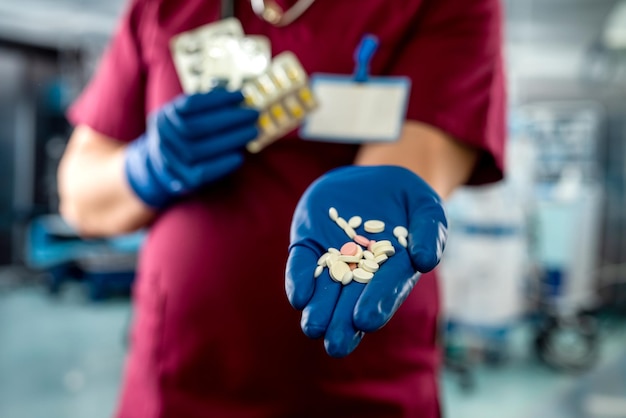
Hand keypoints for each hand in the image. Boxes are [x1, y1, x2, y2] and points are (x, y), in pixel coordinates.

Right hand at [124, 89, 258, 208]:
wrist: (160, 167)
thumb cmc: (184, 136)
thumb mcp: (185, 115)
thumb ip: (206, 109)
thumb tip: (239, 101)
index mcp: (166, 116)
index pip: (191, 104)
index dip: (217, 99)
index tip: (241, 95)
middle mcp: (164, 137)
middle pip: (197, 127)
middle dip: (229, 119)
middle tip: (253, 114)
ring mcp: (170, 159)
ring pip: (199, 150)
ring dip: (230, 140)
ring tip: (252, 132)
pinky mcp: (182, 179)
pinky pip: (201, 173)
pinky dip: (222, 165)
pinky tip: (239, 157)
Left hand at [286, 165, 446, 356]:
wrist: (372, 179)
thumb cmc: (407, 199)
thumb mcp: (426, 208)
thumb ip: (430, 233)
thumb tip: (425, 261)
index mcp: (394, 271)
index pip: (385, 289)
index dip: (377, 303)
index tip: (366, 320)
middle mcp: (361, 274)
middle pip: (351, 302)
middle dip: (343, 324)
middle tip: (336, 345)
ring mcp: (333, 260)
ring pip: (324, 290)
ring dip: (318, 310)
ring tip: (313, 327)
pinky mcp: (309, 244)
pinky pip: (301, 264)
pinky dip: (298, 279)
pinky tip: (298, 297)